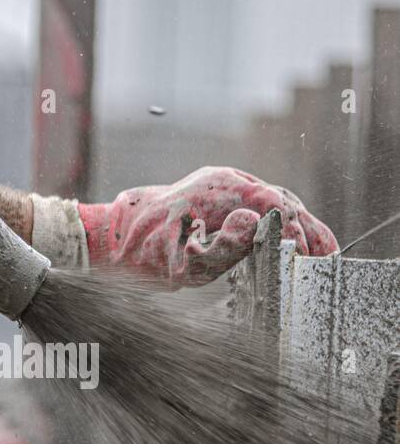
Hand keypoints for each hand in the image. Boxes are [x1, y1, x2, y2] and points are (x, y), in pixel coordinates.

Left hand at [78, 166, 337, 286]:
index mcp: (219, 187)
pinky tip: (299, 247)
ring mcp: (227, 187)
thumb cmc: (148, 253)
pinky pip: (265, 209)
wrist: (119, 239)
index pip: (272, 200)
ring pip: (276, 203)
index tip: (306, 255)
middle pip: (281, 200)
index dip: (295, 228)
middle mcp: (226, 181)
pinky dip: (285, 226)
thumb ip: (221, 246)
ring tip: (320, 256)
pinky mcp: (227, 198)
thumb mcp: (183, 262)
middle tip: (325, 260)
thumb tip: (255, 221)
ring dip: (299, 227)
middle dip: (305, 228)